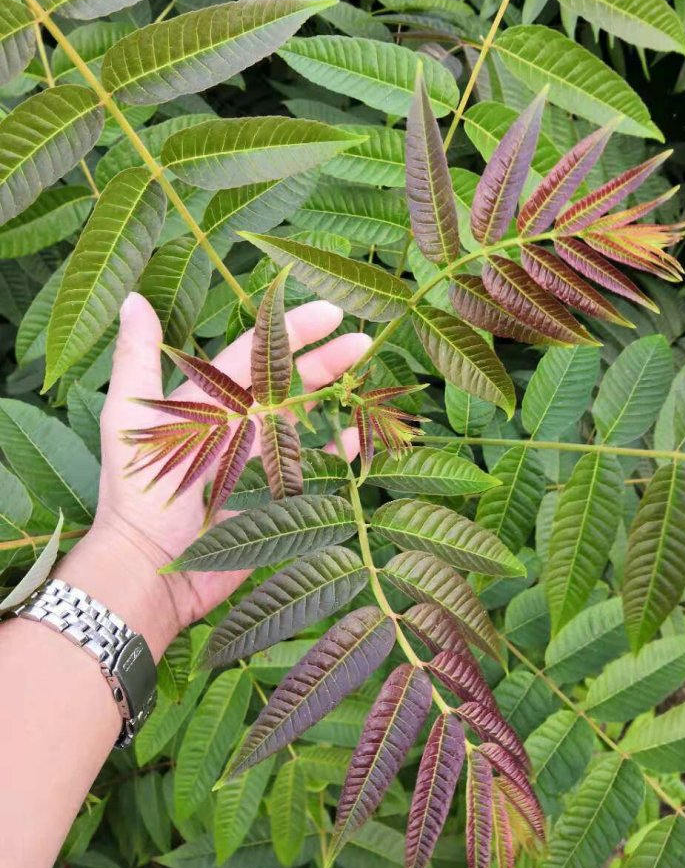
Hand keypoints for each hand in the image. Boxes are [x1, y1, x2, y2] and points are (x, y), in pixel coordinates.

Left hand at [56, 292, 367, 659]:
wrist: (149, 568)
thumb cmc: (136, 494)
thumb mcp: (131, 420)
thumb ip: (136, 359)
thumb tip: (135, 299)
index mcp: (211, 401)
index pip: (259, 354)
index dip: (293, 331)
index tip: (331, 312)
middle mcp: (240, 425)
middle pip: (291, 383)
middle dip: (328, 360)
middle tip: (366, 342)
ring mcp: (260, 460)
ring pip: (308, 419)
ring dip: (339, 399)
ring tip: (369, 385)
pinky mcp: (275, 496)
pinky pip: (316, 467)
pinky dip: (339, 451)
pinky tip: (358, 439)